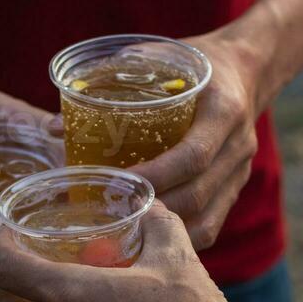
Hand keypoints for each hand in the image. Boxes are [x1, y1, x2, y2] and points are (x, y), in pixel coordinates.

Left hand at [133, 27, 265, 250]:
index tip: (119, 184)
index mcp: (224, 111)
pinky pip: (211, 226)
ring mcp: (240, 172)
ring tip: (125, 234)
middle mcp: (238, 145)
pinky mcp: (235, 189)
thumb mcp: (159, 60)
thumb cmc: (193, 65)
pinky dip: (179, 239)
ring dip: (165, 232)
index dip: (157, 176)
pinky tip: (149, 241)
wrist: (247, 70)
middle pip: (197, 194)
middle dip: (154, 211)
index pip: (193, 155)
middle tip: (112, 216)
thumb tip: (55, 127)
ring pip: (206, 219)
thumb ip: (111, 84)